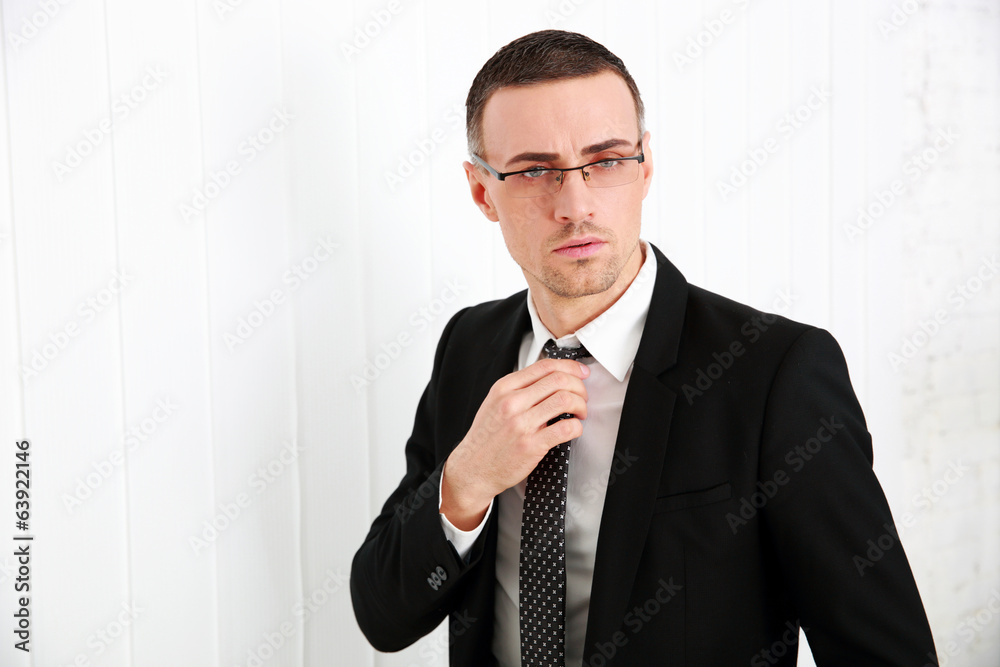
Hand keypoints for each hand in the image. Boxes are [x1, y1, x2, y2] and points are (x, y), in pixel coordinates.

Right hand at [440, 358, 589, 529]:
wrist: (473, 468)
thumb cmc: (487, 437)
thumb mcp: (495, 403)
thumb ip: (519, 388)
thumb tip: (551, 377)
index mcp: (504, 388)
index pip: (544, 366)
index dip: (570, 366)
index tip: (581, 372)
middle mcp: (512, 402)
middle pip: (558, 380)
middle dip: (579, 386)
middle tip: (582, 396)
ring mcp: (521, 424)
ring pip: (565, 400)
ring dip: (581, 405)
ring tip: (580, 413)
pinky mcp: (531, 445)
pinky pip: (566, 428)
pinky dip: (577, 427)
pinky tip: (574, 429)